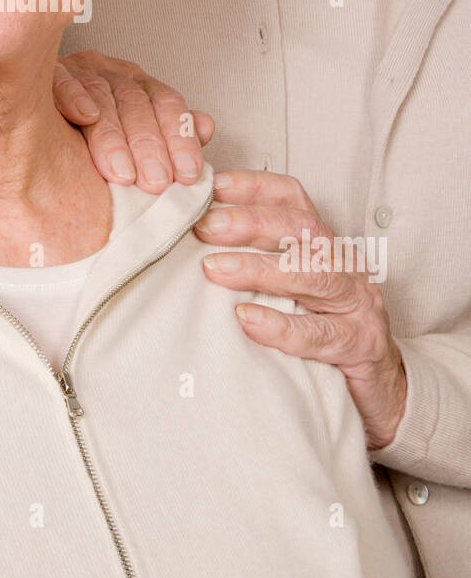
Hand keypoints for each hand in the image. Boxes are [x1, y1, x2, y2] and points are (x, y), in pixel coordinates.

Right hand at [53, 50, 213, 191]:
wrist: (28, 111)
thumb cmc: (87, 134)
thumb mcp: (132, 136)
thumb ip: (168, 133)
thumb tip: (207, 127)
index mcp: (137, 85)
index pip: (167, 105)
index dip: (180, 140)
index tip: (188, 175)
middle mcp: (111, 73)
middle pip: (136, 104)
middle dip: (148, 146)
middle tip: (155, 183)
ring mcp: (78, 70)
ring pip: (102, 97)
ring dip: (113, 137)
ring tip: (122, 174)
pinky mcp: (45, 73)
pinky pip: (60, 80)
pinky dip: (73, 96)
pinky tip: (83, 117)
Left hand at [195, 170, 406, 451]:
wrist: (385, 390)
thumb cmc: (326, 330)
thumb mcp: (293, 288)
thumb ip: (256, 262)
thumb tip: (192, 239)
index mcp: (324, 243)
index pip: (292, 199)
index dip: (254, 187)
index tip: (213, 186)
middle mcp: (344, 264)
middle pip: (300, 229)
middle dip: (250, 222)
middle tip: (206, 226)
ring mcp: (358, 303)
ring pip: (312, 273)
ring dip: (259, 268)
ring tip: (214, 269)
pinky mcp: (361, 345)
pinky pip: (319, 333)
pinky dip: (281, 326)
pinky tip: (247, 320)